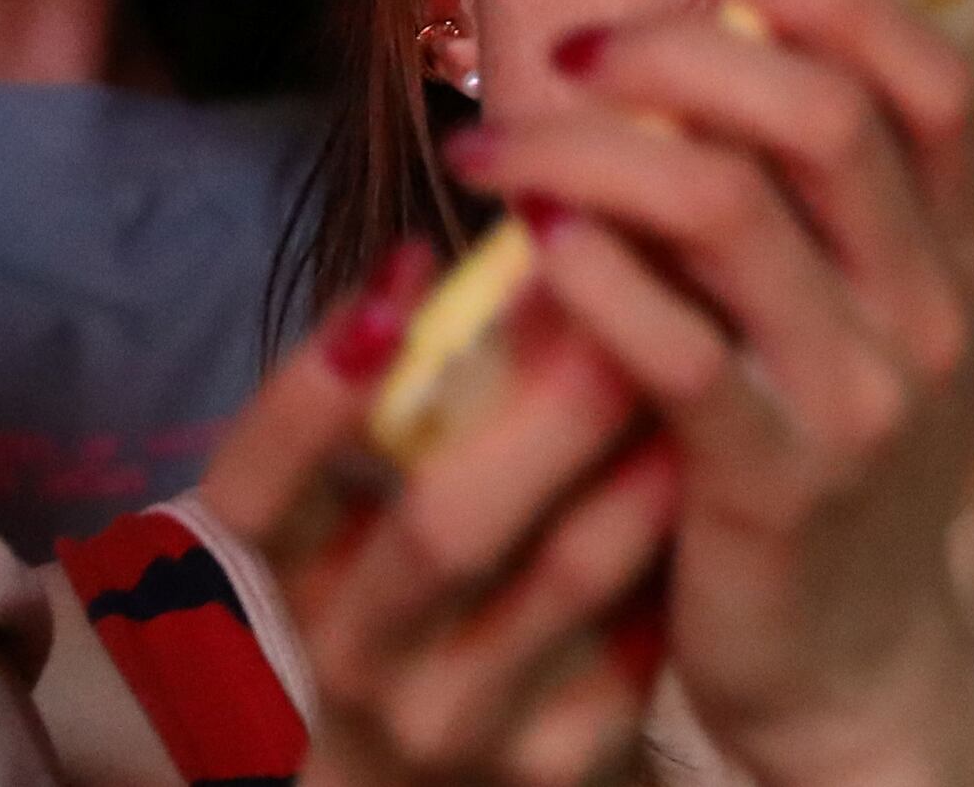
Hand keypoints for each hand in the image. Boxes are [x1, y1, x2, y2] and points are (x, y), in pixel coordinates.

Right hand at [199, 246, 675, 786]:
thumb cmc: (420, 605)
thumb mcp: (367, 529)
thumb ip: (407, 413)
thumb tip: (490, 239)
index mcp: (286, 589)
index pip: (258, 493)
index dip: (312, 388)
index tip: (406, 263)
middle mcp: (357, 666)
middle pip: (440, 527)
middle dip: (543, 401)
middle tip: (628, 294)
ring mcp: (462, 727)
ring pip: (566, 576)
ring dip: (638, 454)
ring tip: (703, 352)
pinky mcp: (561, 763)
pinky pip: (636, 638)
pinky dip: (675, 539)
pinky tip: (715, 462)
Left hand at [438, 0, 973, 784]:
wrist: (856, 677)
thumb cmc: (832, 468)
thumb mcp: (872, 324)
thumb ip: (824, 201)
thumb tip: (713, 32)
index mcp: (961, 254)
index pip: (931, 75)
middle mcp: (930, 313)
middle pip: (820, 115)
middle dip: (679, 51)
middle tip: (572, 51)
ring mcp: (860, 403)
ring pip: (726, 209)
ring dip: (592, 148)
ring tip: (500, 147)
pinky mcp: (772, 488)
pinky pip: (670, 347)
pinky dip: (588, 271)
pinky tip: (529, 241)